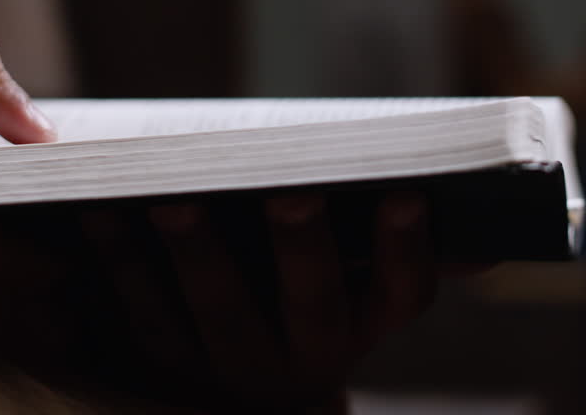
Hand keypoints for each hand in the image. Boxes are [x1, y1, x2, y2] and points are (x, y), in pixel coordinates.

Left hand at [81, 191, 435, 412]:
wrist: (242, 396)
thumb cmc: (306, 297)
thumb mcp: (360, 288)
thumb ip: (402, 257)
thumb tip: (486, 242)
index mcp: (364, 322)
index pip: (404, 292)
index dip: (410, 249)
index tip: (409, 196)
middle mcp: (307, 354)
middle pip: (313, 301)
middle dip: (303, 247)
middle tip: (291, 191)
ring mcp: (233, 364)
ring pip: (218, 311)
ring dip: (195, 254)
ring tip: (173, 197)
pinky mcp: (166, 361)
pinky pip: (144, 314)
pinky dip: (121, 264)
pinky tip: (99, 211)